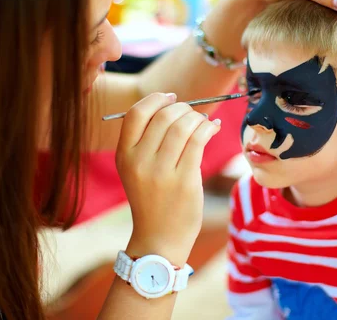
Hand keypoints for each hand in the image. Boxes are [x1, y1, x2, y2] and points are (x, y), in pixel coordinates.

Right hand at [115, 92, 220, 265]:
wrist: (159, 239)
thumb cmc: (152, 200)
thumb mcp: (136, 169)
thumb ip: (146, 140)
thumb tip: (174, 106)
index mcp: (124, 155)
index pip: (136, 113)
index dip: (157, 99)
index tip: (172, 98)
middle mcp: (139, 161)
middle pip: (163, 116)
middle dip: (182, 108)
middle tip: (192, 114)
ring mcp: (161, 172)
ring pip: (182, 126)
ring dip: (197, 118)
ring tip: (203, 122)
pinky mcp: (184, 180)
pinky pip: (198, 141)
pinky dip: (208, 128)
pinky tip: (212, 128)